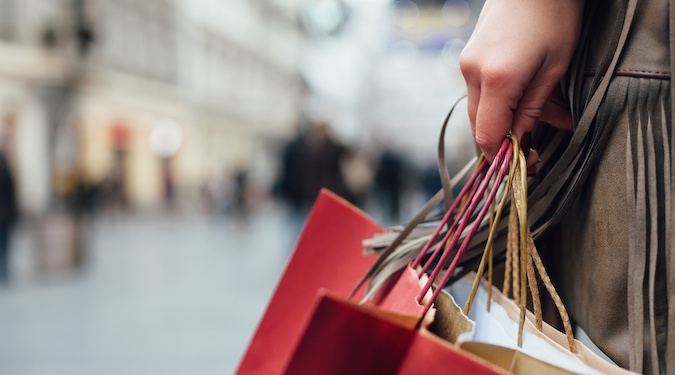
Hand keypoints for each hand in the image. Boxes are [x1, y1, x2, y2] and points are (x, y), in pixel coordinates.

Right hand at [459, 0, 583, 162]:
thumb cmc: (554, 15)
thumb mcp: (554, 68)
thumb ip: (534, 110)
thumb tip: (521, 143)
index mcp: (496, 78)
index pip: (487, 135)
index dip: (503, 156)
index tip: (527, 164)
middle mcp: (472, 72)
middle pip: (479, 126)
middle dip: (506, 141)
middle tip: (537, 148)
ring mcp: (467, 63)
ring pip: (480, 110)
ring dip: (507, 121)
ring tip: (546, 116)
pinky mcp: (469, 57)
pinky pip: (481, 92)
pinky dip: (502, 102)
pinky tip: (529, 98)